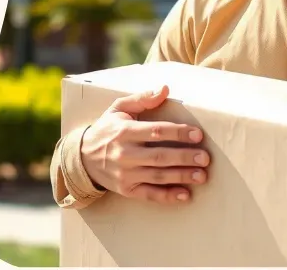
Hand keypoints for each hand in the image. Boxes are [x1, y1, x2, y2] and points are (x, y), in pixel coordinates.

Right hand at [80, 84, 209, 204]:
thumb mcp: (119, 108)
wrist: (81, 158)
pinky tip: (185, 195)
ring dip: (181, 177)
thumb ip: (142, 98)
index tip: (198, 135)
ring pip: (157, 176)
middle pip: (159, 157)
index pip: (156, 132)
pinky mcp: (126, 190)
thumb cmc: (106, 128)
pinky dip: (167, 196)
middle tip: (205, 158)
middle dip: (184, 157)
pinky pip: (149, 195)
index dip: (178, 133)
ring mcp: (125, 174)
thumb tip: (165, 89)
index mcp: (125, 131)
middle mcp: (125, 154)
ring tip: (202, 176)